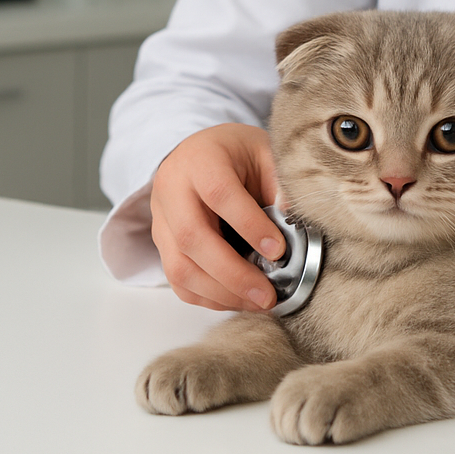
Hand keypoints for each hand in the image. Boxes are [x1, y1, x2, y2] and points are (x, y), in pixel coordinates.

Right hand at [150, 123, 284, 310]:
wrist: (198, 153)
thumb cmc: (235, 153)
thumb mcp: (263, 151)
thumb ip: (279, 181)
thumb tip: (293, 220)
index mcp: (200, 160)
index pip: (219, 194)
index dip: (249, 225)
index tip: (278, 250)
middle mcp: (172, 190)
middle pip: (192, 238)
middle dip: (232, 273)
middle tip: (267, 294)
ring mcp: (161, 220)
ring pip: (179, 267)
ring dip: (220, 292)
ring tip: (258, 302)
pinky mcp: (162, 244)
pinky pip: (177, 281)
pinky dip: (208, 297)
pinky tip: (238, 299)